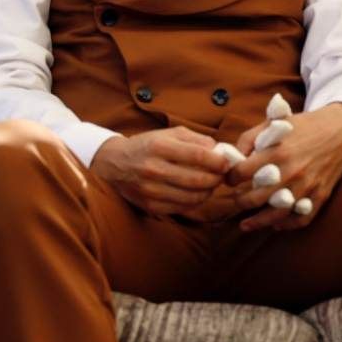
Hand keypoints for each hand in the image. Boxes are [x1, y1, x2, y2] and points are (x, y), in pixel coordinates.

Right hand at [89, 127, 230, 215]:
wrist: (115, 164)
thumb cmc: (147, 146)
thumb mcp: (168, 133)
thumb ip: (195, 139)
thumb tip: (218, 150)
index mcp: (159, 147)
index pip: (197, 156)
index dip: (217, 161)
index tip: (226, 162)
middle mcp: (154, 169)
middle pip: (196, 179)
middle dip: (216, 179)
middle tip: (222, 175)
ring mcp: (151, 190)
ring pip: (191, 197)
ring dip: (208, 192)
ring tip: (211, 184)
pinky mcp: (150, 206)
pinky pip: (181, 207)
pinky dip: (194, 202)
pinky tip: (197, 193)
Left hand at [227, 103, 341, 232]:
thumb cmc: (305, 126)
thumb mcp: (275, 123)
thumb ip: (250, 138)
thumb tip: (232, 156)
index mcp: (277, 152)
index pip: (242, 172)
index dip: (230, 177)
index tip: (229, 179)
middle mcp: (291, 172)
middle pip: (255, 198)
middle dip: (239, 201)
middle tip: (236, 199)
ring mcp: (307, 186)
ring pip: (276, 214)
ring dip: (257, 222)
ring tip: (245, 225)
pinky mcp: (320, 195)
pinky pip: (301, 218)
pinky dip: (286, 225)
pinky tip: (275, 224)